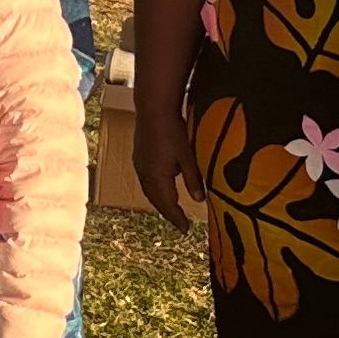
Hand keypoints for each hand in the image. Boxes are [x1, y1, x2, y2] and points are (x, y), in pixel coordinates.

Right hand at [135, 118, 200, 232]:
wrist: (152, 108)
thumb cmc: (172, 131)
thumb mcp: (188, 156)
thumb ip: (193, 179)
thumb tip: (199, 201)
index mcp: (157, 177)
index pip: (167, 204)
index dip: (177, 218)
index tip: (186, 230)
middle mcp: (144, 174)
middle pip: (156, 200)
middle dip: (167, 212)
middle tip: (180, 222)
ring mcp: (139, 164)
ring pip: (149, 190)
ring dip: (160, 201)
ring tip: (171, 208)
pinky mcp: (139, 156)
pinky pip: (146, 180)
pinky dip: (155, 189)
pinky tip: (162, 185)